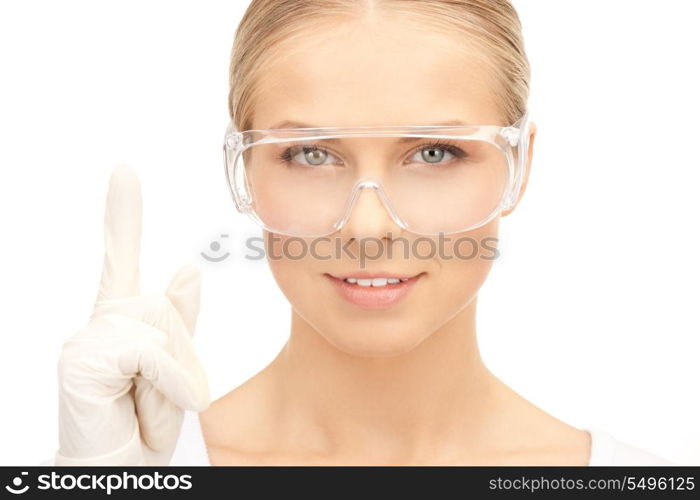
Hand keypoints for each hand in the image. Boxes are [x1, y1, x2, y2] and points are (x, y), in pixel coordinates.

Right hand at [55, 165, 209, 465]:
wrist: (121, 465)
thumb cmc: (145, 421)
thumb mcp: (176, 367)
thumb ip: (178, 319)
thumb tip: (184, 268)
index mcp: (122, 320)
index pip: (122, 256)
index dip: (123, 212)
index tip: (125, 172)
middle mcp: (99, 323)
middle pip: (164, 304)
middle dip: (179, 351)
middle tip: (160, 390)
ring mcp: (87, 340)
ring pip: (158, 326)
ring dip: (172, 371)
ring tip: (149, 400)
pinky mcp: (82, 359)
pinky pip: (149, 350)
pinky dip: (169, 378)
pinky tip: (157, 400)